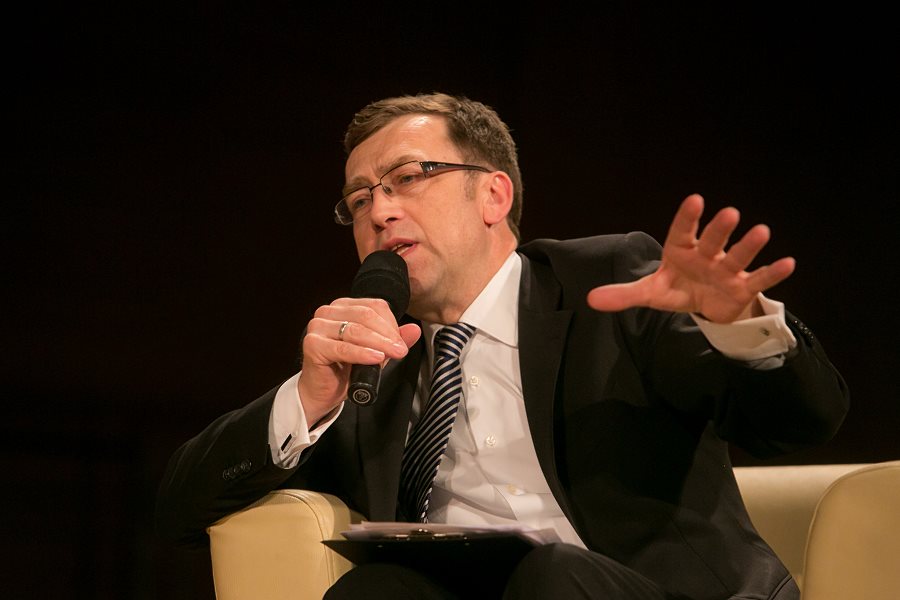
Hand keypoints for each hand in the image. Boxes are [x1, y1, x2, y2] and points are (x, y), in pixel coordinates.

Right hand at [298, 298, 420, 423]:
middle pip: (365, 315)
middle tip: (401, 350)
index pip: (374, 306)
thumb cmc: (347, 368)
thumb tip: (415, 329)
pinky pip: (342, 348)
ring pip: (355, 330)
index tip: (401, 342)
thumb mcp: (376, 351)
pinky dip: (361, 353)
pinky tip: (375, 358)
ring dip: (378, 343)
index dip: (391, 323)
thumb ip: (394, 339)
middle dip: (387, 334)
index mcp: (343, 306)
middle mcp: (327, 312)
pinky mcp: (312, 344)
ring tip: (393, 354)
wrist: (324, 392)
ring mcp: (317, 326)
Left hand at [587, 194, 795, 322]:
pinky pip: (759, 279)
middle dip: (719, 228)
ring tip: (762, 230)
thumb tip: (591, 299)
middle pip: (713, 240)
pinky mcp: (743, 287)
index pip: (682, 231)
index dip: (688, 217)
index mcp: (681, 251)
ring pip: (738, 255)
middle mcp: (706, 255)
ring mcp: (726, 270)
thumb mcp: (650, 293)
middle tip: (729, 213)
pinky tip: (789, 263)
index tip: (695, 200)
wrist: (705, 306)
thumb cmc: (678, 289)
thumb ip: (624, 294)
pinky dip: (773, 273)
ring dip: (749, 245)